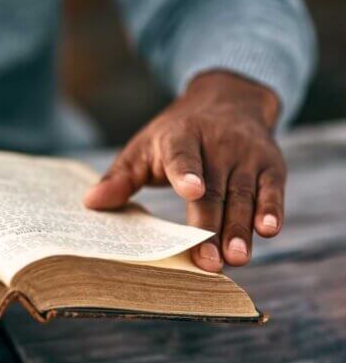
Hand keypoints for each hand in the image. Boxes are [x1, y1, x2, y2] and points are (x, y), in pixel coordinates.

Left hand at [84, 71, 284, 271]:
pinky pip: (272, 190)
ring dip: (240, 229)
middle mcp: (217, 143)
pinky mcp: (271, 165)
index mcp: (180, 137)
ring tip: (236, 258)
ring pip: (242, 196)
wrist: (229, 100)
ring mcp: (246, 154)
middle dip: (211, 227)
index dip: (186, 173)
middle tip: (208, 262)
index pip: (181, 156)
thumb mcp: (143, 148)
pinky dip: (272, 210)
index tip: (191, 191)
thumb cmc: (175, 135)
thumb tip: (90, 203)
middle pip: (214, 190)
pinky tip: (269, 231)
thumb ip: (120, 178)